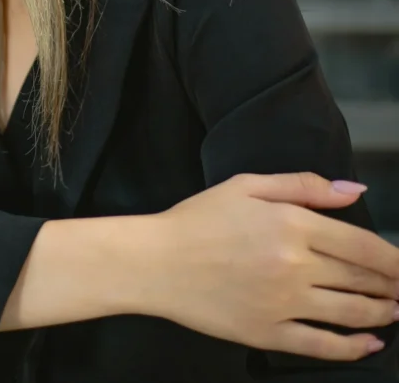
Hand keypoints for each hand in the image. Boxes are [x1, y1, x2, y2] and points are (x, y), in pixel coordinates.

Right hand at [142, 172, 398, 360]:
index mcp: (292, 225)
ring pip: (351, 313)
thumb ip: (302, 184)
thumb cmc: (199, 218)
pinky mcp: (270, 334)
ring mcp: (284, 304)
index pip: (362, 245)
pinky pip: (323, 345)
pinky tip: (370, 343)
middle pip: (362, 279)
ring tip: (395, 311)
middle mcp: (296, 266)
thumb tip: (354, 190)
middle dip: (392, 286)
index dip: (394, 258)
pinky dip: (352, 347)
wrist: (157, 261)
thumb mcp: (246, 186)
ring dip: (382, 313)